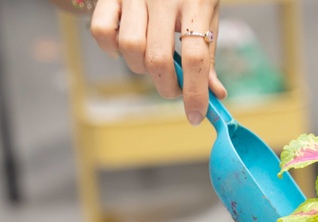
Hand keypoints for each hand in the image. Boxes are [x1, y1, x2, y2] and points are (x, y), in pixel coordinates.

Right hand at [90, 0, 226, 125]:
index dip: (196, 93)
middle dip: (166, 85)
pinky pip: (101, 31)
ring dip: (139, 68)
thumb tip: (216, 94)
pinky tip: (122, 47)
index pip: (197, 58)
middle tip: (172, 89)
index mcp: (195, 5)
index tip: (196, 116)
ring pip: (129, 48)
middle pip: (158, 58)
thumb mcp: (207, 16)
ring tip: (150, 63)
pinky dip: (109, 48)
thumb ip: (207, 55)